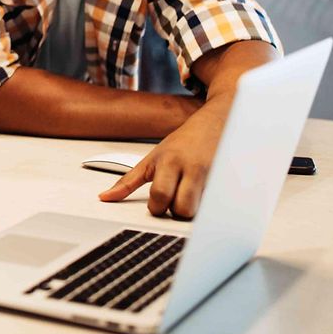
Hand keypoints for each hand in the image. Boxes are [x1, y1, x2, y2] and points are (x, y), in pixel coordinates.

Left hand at [97, 102, 228, 218]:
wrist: (217, 122)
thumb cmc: (182, 142)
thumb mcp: (152, 158)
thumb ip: (128, 180)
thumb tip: (105, 197)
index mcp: (169, 161)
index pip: (159, 196)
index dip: (156, 207)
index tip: (157, 204)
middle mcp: (191, 167)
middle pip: (181, 208)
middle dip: (175, 211)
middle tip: (174, 201)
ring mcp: (212, 174)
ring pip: (200, 211)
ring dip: (192, 210)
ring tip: (190, 197)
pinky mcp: (227, 181)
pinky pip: (216, 205)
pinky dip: (209, 205)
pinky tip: (206, 193)